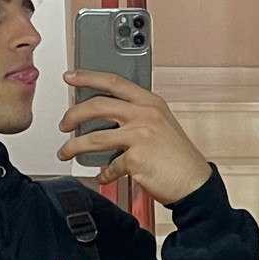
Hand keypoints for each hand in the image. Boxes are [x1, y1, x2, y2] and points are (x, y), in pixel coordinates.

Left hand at [59, 72, 212, 206]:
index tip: (71, 77)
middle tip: (64, 124)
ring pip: (94, 137)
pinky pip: (109, 165)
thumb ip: (137, 116)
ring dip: (74, 146)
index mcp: (150, 103)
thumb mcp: (161, 125)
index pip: (114, 82)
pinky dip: (103, 173)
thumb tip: (106, 118)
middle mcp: (145, 114)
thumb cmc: (178, 157)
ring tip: (66, 152)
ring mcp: (140, 135)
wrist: (194, 183)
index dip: (89, 77)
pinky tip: (103, 176)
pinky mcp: (136, 158)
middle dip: (73, 115)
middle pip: (98, 106)